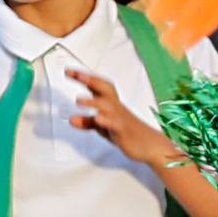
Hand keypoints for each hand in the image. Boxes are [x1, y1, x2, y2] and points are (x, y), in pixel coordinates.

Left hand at [62, 60, 180, 172]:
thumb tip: (71, 120)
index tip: (68, 71)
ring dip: (93, 102)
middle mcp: (116, 107)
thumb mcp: (103, 127)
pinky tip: (97, 119)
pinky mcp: (124, 131)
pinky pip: (115, 124)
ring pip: (109, 106)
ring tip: (79, 100)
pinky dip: (106, 121)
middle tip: (77, 75)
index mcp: (110, 103)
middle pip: (105, 89)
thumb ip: (88, 122)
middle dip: (91, 80)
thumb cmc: (126, 132)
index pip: (96, 86)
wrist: (149, 145)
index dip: (83, 77)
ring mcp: (120, 118)